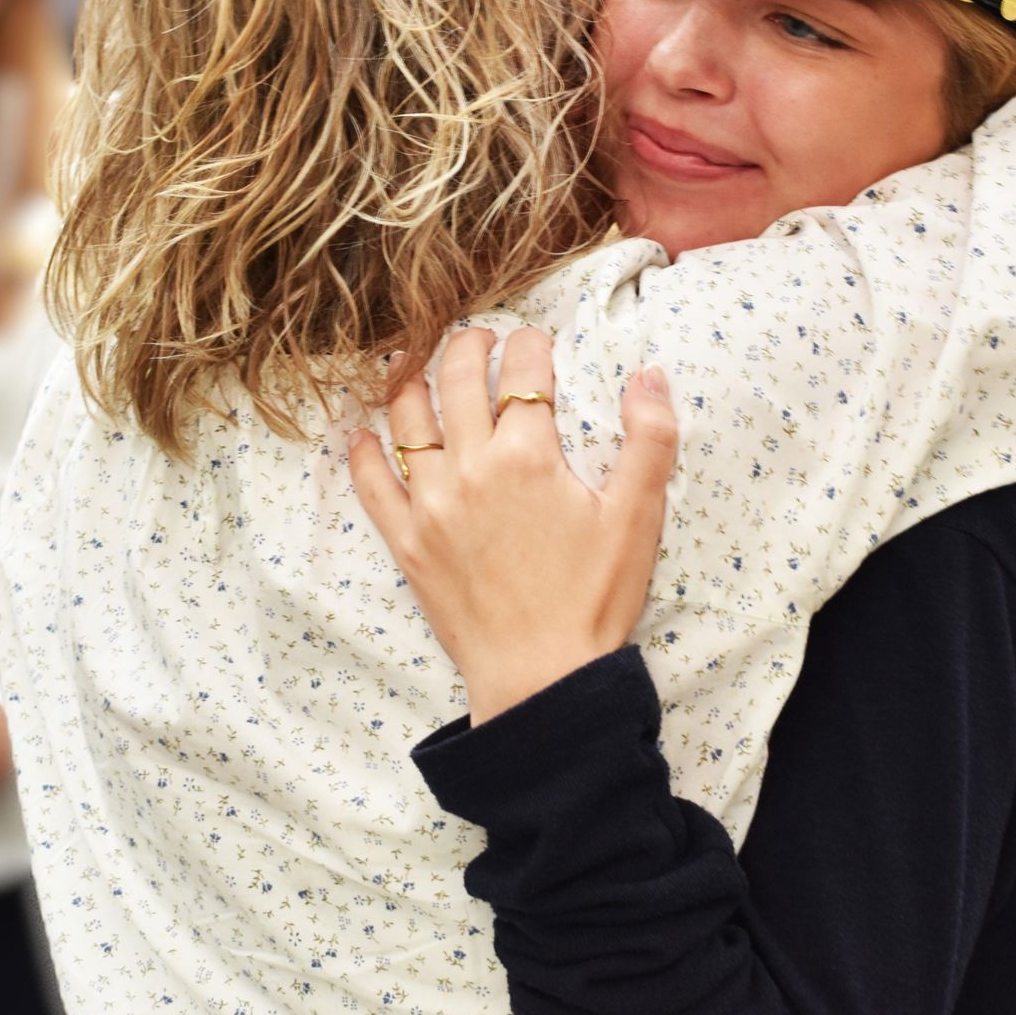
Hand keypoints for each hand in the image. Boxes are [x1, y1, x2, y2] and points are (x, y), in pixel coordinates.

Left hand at [349, 327, 676, 725]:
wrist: (541, 678)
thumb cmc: (593, 599)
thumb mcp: (637, 517)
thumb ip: (650, 440)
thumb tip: (648, 375)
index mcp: (527, 456)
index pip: (524, 372)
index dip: (532, 344)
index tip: (537, 340)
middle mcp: (470, 469)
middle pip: (456, 379)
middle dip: (469, 344)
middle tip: (480, 336)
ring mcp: (430, 504)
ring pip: (407, 419)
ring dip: (412, 380)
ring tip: (419, 363)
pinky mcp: (407, 542)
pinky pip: (372, 484)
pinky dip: (365, 452)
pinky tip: (366, 434)